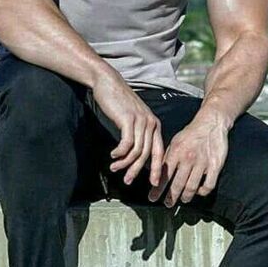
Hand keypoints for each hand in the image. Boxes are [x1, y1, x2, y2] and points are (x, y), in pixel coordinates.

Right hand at [91, 69, 164, 186]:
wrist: (108, 83)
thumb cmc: (119, 102)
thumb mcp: (133, 119)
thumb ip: (138, 134)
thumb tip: (137, 155)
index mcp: (155, 125)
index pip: (159, 152)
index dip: (157, 169)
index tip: (153, 183)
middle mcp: (151, 123)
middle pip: (147, 155)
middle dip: (138, 171)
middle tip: (128, 181)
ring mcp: (141, 121)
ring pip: (136, 151)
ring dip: (125, 163)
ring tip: (115, 167)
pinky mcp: (128, 119)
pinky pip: (126, 144)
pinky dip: (119, 153)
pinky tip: (112, 155)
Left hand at [147, 113, 228, 206]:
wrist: (211, 122)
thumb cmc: (191, 133)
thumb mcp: (175, 142)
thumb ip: (166, 157)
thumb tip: (155, 171)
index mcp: (176, 152)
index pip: (164, 175)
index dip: (157, 189)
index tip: (153, 198)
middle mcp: (188, 159)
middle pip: (177, 184)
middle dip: (170, 197)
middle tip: (167, 204)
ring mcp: (202, 163)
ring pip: (191, 187)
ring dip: (185, 197)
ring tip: (182, 200)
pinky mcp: (215, 166)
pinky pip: (208, 185)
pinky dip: (202, 192)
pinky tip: (199, 192)